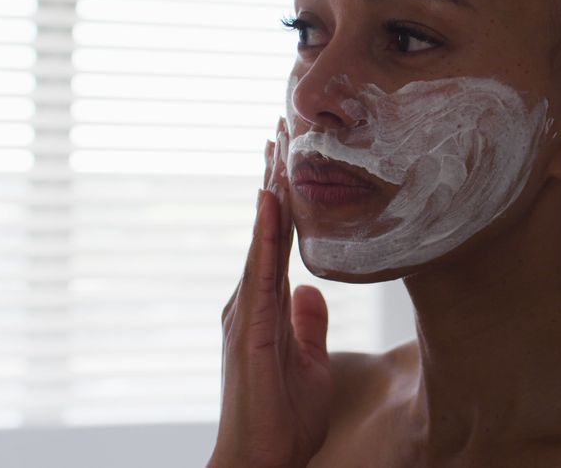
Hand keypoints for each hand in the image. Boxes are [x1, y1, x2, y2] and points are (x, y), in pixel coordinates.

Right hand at [210, 119, 332, 467]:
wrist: (261, 459)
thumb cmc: (283, 418)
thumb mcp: (309, 362)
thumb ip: (308, 324)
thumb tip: (312, 290)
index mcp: (268, 304)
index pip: (280, 239)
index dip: (286, 197)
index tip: (292, 155)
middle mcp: (253, 299)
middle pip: (267, 228)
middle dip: (275, 178)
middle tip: (282, 126)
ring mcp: (248, 311)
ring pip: (263, 238)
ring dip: (271, 190)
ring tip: (277, 143)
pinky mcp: (252, 327)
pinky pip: (262, 270)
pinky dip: (267, 232)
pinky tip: (273, 199)